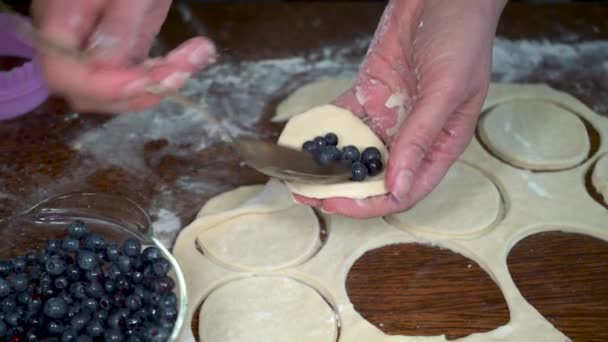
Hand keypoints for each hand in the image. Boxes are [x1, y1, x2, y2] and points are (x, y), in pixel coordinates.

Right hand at [31, 0, 216, 112]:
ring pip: (118, 93)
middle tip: (181, 69)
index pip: (62, 74)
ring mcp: (97, 48)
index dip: (100, 87)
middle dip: (139, 91)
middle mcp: (72, 42)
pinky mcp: (123, 50)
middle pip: (90, 94)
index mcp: (60, 19)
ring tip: (196, 55)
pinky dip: (168, 74)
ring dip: (160, 84)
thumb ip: (118, 24)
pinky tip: (196, 53)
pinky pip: (139, 77)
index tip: (142, 81)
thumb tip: (107, 65)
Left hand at [296, 0, 507, 217]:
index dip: (369, 204)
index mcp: (439, 145)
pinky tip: (301, 140)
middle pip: (374, 178)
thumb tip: (400, 186)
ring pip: (355, 153)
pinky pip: (343, 119)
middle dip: (341, 190)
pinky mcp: (370, 95)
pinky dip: (322, 131)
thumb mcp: (445, 92)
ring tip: (296, 175)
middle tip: (306, 194)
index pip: (404, 190)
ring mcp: (389, 117)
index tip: (335, 204)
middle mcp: (412, 137)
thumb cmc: (461, 39)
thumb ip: (420, 139)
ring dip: (328, 167)